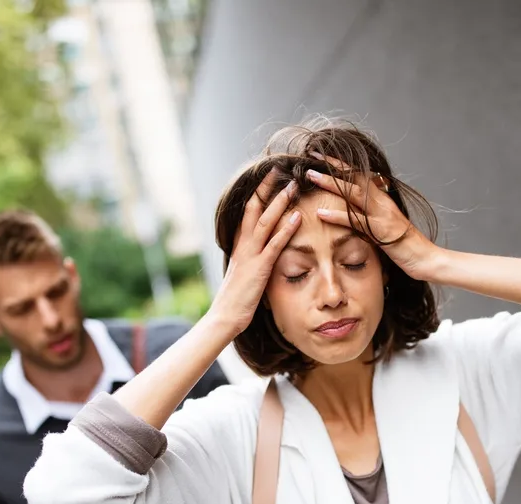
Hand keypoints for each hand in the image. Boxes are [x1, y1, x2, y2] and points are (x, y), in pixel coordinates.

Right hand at [210, 168, 302, 333]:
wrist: (224, 316)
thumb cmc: (235, 300)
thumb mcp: (244, 274)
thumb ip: (252, 260)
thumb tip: (262, 254)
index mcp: (239, 246)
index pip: (248, 213)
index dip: (257, 195)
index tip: (268, 179)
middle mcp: (243, 245)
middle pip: (254, 209)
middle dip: (266, 188)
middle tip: (278, 169)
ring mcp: (250, 255)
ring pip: (265, 221)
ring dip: (279, 202)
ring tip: (292, 186)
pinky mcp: (259, 268)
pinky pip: (274, 245)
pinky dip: (286, 230)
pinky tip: (296, 217)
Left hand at [306, 152, 439, 279]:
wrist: (427, 259)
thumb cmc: (406, 247)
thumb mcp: (385, 228)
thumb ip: (370, 219)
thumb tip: (354, 215)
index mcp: (383, 200)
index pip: (360, 176)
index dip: (342, 165)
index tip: (323, 156)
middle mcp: (383, 202)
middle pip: (355, 177)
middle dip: (333, 166)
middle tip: (312, 156)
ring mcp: (383, 215)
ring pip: (354, 193)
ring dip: (331, 183)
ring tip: (311, 176)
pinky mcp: (382, 231)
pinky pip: (356, 220)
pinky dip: (338, 215)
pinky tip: (321, 213)